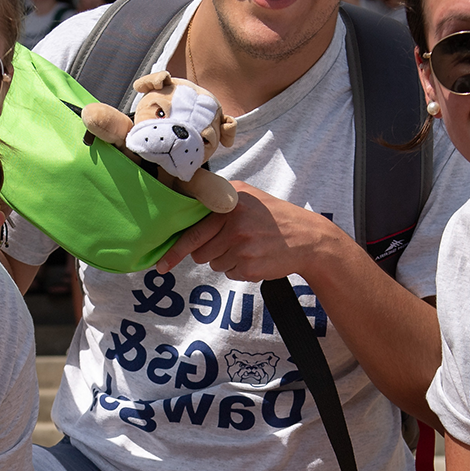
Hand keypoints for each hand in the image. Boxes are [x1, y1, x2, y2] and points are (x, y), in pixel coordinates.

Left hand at [152, 182, 336, 279]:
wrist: (307, 238)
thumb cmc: (273, 217)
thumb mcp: (248, 196)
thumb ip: (218, 200)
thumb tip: (186, 212)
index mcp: (230, 205)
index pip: (193, 231)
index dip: (175, 250)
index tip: (162, 264)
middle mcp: (235, 225)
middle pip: (200, 252)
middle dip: (209, 251)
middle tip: (231, 243)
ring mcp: (242, 248)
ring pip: (214, 264)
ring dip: (226, 260)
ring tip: (248, 247)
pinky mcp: (249, 267)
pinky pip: (229, 274)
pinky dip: (239, 269)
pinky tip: (256, 257)